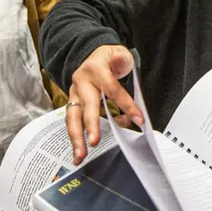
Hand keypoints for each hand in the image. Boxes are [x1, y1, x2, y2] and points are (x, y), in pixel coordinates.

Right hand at [67, 45, 143, 164]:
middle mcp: (80, 83)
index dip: (126, 105)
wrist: (92, 57)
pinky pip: (74, 122)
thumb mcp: (119, 53)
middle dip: (90, 126)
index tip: (138, 119)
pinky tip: (79, 152)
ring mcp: (74, 95)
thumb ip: (121, 59)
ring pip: (72, 118)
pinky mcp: (73, 105)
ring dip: (76, 138)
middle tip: (94, 142)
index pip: (112, 90)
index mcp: (95, 70)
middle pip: (85, 106)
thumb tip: (121, 60)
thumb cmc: (108, 59)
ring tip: (79, 156)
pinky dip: (76, 138)